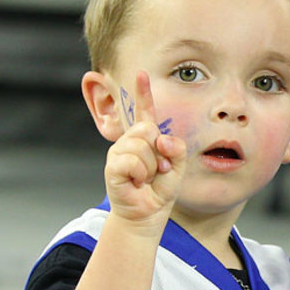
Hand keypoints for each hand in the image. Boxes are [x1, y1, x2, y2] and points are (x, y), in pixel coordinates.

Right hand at [104, 70, 185, 223]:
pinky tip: (137, 183)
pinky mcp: (112, 167)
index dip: (142, 93)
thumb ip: (176, 148)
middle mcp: (129, 141)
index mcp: (145, 138)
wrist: (147, 215)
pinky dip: (141, 174)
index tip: (142, 73)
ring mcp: (118, 153)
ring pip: (141, 145)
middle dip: (159, 151)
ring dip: (151, 166)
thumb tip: (160, 139)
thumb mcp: (177, 167)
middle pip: (146, 128)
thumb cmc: (160, 190)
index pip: (144, 112)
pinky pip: (132, 161)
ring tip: (147, 178)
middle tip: (158, 170)